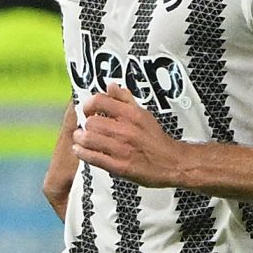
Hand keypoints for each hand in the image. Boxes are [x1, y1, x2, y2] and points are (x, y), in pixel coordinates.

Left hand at [71, 83, 188, 187]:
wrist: (172, 163)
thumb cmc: (156, 140)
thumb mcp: (143, 114)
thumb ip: (125, 99)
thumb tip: (111, 86)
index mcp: (131, 115)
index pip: (100, 101)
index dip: (88, 104)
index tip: (87, 109)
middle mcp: (126, 130)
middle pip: (91, 121)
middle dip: (85, 124)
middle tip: (85, 127)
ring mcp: (122, 149)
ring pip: (88, 138)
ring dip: (80, 138)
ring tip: (80, 138)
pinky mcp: (119, 166)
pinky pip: (93, 157)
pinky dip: (82, 152)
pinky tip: (80, 150)